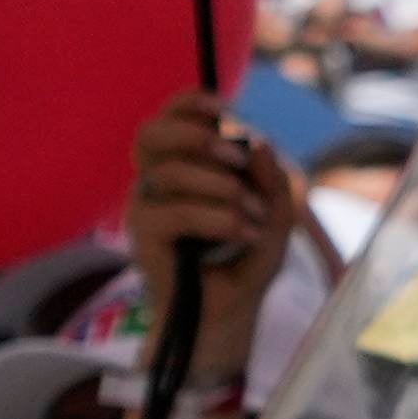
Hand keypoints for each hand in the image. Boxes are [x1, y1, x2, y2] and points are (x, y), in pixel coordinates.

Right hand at [123, 91, 311, 378]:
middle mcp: (157, 182)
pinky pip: (173, 213)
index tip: (224, 105)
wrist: (228, 314)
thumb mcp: (274, 218)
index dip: (189, 104)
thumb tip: (261, 146)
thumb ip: (273, 184)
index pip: (169, 119)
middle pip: (150, 135)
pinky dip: (216, 218)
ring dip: (220, 186)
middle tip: (236, 156)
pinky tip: (245, 232)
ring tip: (253, 212)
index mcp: (183, 166)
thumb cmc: (247, 259)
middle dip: (196, 135)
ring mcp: (146, 209)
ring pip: (168, 173)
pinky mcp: (143, 239)